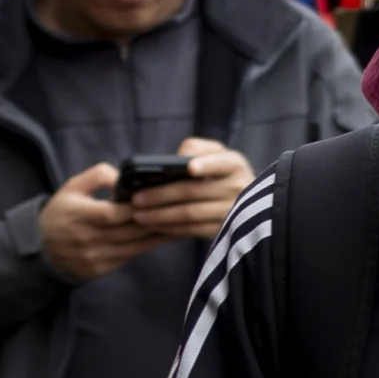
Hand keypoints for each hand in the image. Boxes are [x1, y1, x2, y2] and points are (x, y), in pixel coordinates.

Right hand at [38, 165, 169, 283]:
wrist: (42, 249)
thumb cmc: (62, 212)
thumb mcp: (71, 188)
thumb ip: (96, 176)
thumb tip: (123, 175)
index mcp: (77, 216)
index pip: (111, 214)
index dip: (135, 207)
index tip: (158, 197)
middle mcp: (86, 238)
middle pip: (128, 231)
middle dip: (156, 220)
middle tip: (182, 209)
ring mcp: (95, 256)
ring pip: (135, 246)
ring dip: (160, 235)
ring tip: (184, 222)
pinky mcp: (102, 268)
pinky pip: (132, 256)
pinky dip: (151, 245)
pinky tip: (168, 235)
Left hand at [127, 140, 252, 244]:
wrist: (242, 198)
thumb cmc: (220, 171)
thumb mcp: (215, 153)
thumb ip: (197, 148)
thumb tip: (178, 157)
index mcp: (234, 164)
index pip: (221, 163)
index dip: (206, 165)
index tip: (190, 168)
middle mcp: (237, 188)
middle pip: (193, 191)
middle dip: (161, 195)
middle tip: (136, 199)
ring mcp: (232, 211)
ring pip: (190, 214)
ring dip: (161, 215)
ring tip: (138, 215)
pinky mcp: (223, 229)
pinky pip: (193, 229)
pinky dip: (171, 228)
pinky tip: (155, 225)